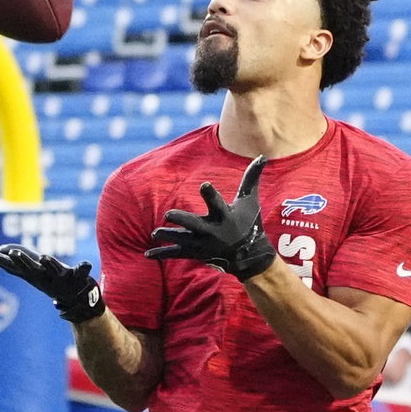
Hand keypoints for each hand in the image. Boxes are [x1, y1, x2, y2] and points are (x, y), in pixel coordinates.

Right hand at [0, 244, 104, 323]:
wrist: (77, 300)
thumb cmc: (53, 280)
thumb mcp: (33, 271)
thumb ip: (17, 261)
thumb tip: (1, 250)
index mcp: (33, 274)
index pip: (14, 267)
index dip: (0, 260)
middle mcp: (45, 277)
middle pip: (31, 269)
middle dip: (22, 261)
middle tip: (13, 253)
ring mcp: (61, 278)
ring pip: (54, 270)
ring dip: (49, 264)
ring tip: (43, 257)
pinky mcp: (78, 278)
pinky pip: (81, 272)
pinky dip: (83, 268)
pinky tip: (86, 263)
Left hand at [144, 156, 277, 279]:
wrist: (248, 255)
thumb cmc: (248, 222)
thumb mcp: (250, 201)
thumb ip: (251, 178)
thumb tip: (263, 155)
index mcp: (225, 217)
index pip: (217, 203)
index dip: (210, 194)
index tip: (204, 185)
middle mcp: (213, 231)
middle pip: (196, 224)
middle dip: (183, 220)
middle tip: (168, 214)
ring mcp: (203, 244)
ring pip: (183, 240)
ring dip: (169, 236)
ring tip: (155, 234)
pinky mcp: (195, 253)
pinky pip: (176, 253)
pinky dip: (162, 253)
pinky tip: (147, 254)